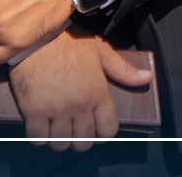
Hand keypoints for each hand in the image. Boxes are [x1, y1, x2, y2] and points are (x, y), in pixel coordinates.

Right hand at [7, 28, 152, 151]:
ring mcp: (56, 110)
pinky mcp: (34, 112)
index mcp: (98, 93)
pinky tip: (40, 127)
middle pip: (84, 142)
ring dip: (59, 140)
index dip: (103, 133)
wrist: (37, 37)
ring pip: (61, 143)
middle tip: (75, 131)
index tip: (96, 129)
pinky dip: (38, 137)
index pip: (108, 129)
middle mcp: (79, 105)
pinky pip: (37, 138)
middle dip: (81, 140)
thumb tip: (147, 77)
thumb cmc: (70, 42)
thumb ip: (123, 70)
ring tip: (57, 130)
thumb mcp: (101, 52)